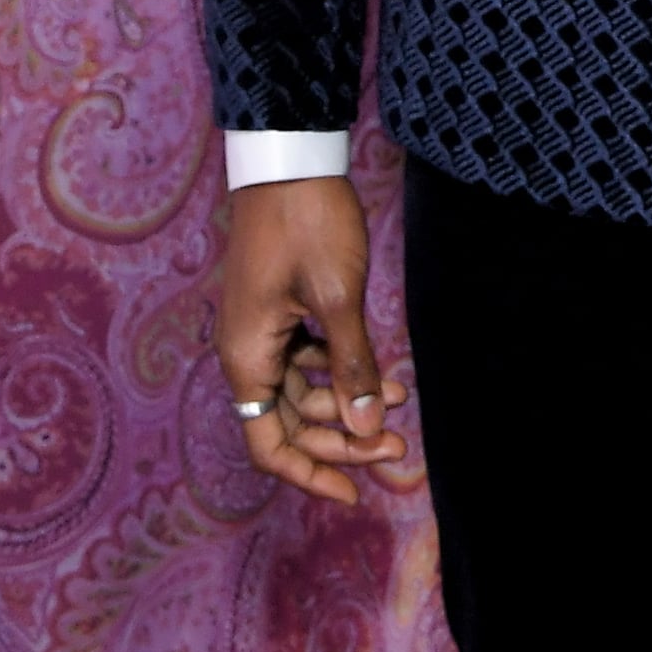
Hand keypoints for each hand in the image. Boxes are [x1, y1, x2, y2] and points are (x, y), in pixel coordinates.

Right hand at [216, 174, 408, 504]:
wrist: (291, 157)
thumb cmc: (307, 223)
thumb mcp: (338, 299)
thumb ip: (352, 368)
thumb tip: (368, 430)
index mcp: (248, 359)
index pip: (269, 445)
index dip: (311, 474)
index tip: (354, 493)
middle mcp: (249, 352)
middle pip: (293, 423)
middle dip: (345, 437)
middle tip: (399, 448)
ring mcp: (265, 330)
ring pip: (307, 391)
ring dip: (352, 402)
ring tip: (403, 401)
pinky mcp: (284, 310)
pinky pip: (312, 358)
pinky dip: (346, 369)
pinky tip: (386, 372)